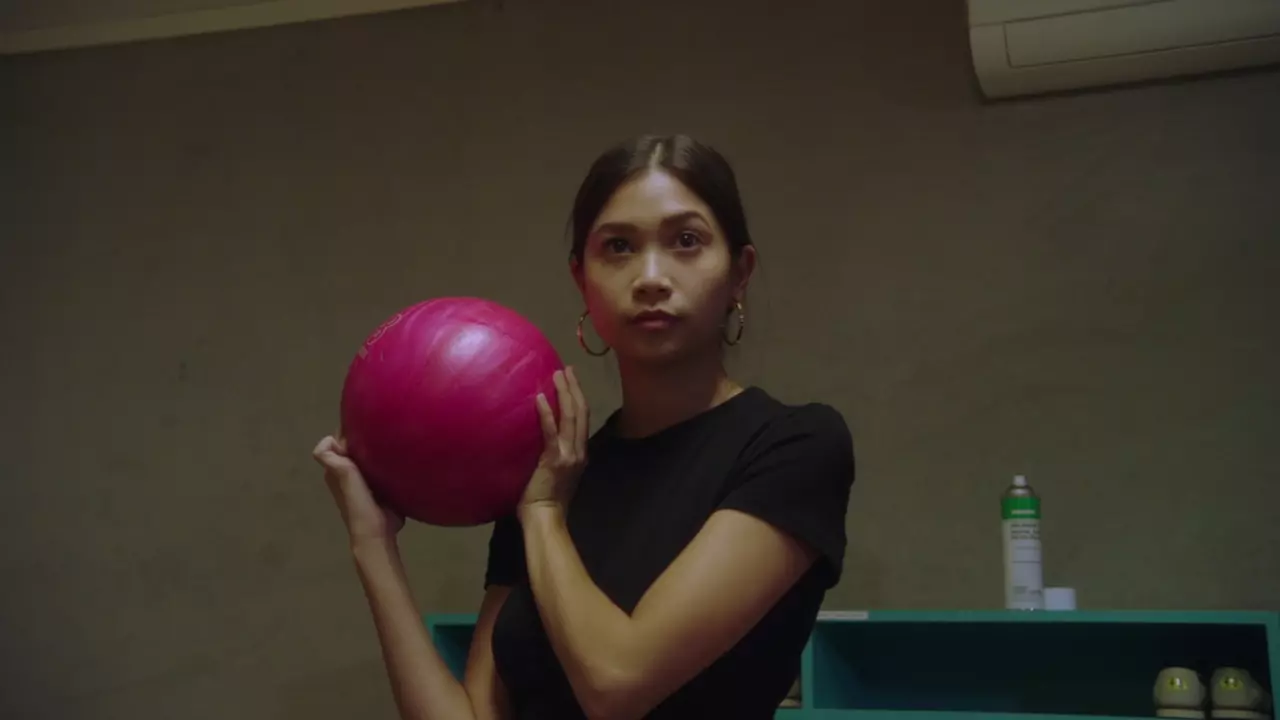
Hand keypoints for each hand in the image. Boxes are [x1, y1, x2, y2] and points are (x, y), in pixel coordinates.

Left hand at [313, 434, 404, 545]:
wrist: (377, 533)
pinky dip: (387, 462)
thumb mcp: (344, 478)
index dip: (349, 430)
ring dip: (378, 449)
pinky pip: (382, 467)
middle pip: (355, 447)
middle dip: (365, 437)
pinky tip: (397, 459)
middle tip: (384, 430)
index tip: (366, 421)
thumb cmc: (359, 505)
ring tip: (392, 440)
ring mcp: (363, 481)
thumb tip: (327, 439)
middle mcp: (347, 473)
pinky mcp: (379, 488)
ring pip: (369, 456)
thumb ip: (333, 459)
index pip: (339, 440)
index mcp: (335, 469)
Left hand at [519, 367, 588, 517]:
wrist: (545, 518)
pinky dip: (547, 413)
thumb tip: (539, 440)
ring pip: (572, 417)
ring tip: (558, 375)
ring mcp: (569, 455)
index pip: (583, 420)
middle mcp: (579, 451)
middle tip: (567, 369)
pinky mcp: (555, 459)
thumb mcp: (555, 474)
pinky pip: (552, 431)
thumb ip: (553, 456)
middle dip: (575, 389)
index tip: (572, 381)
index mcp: (579, 454)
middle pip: (581, 412)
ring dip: (565, 393)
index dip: (578, 398)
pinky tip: (540, 398)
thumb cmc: (543, 501)